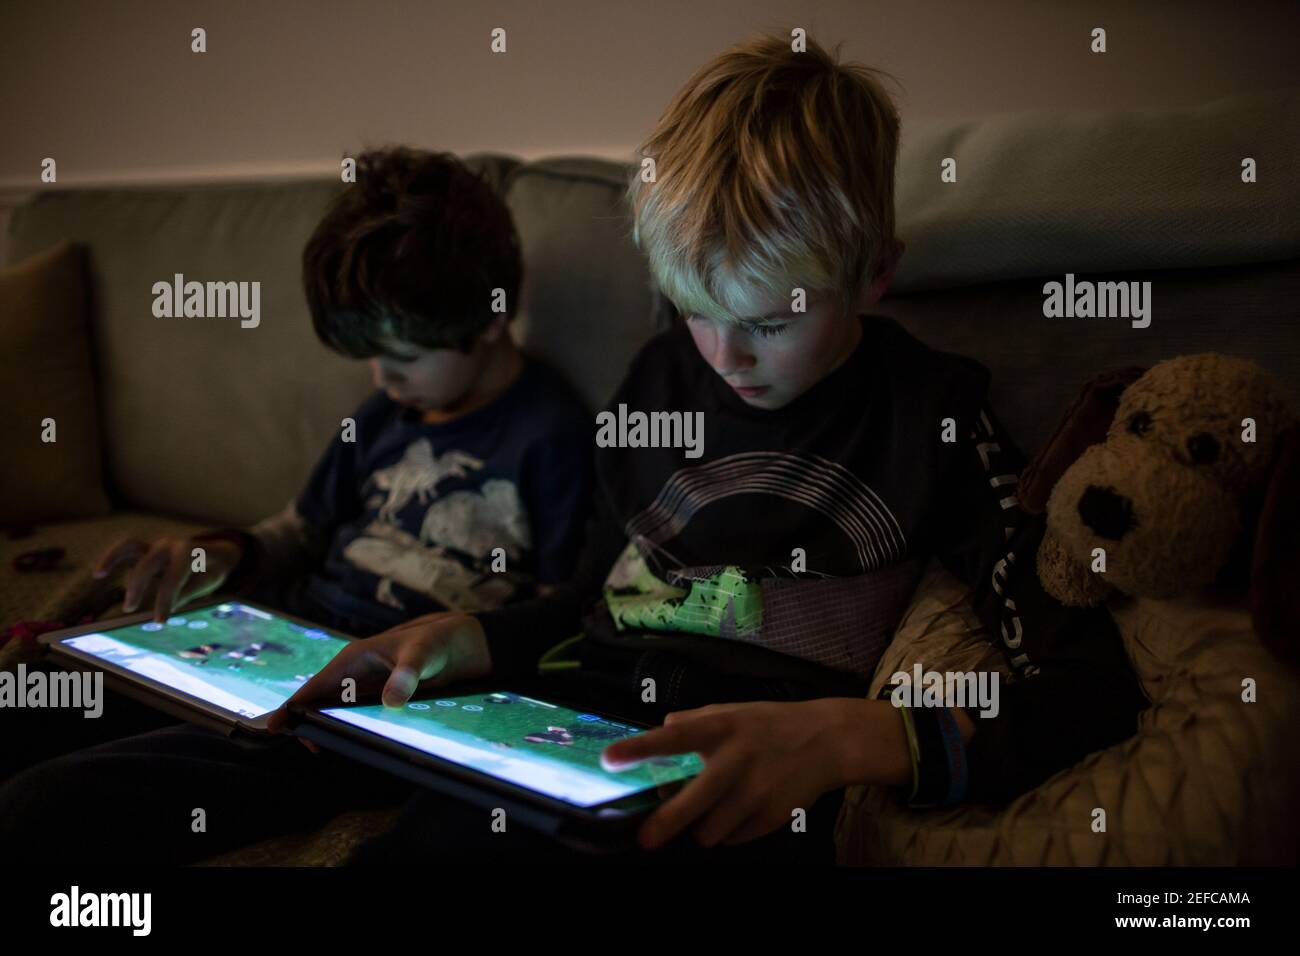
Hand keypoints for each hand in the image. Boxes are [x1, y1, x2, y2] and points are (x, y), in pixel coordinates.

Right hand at [94, 536, 242, 621]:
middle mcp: (171, 545)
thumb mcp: (208, 583)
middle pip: (149, 562)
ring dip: (114, 560)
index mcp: (191, 552)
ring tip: (99, 575)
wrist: (218, 553)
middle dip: (138, 585)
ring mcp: (158, 545)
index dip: (165, 599)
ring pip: (131, 547)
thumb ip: (186, 593)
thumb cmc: (213, 570)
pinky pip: (127, 551)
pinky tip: (99, 573)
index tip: (160, 621)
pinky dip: (113, 558)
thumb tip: (167, 608)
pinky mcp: (148, 550)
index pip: (173, 576)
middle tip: (129, 610)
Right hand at [265, 612, 491, 734]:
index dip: (291, 707)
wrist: (459, 643)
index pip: (314, 686)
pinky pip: (355, 716)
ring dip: (327, 728)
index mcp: (353, 659)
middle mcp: (353, 673)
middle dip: (307, 723)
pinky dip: (347, 729)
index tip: (272, 728)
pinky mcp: (378, 698)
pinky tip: (351, 746)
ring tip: (324, 749)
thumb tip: (390, 701)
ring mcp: (364, 687)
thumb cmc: (436, 642)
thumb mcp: (424, 656)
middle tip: (312, 748)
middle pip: (319, 703)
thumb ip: (407, 675)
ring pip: (335, 712)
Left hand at [600, 698, 910, 849]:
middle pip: (694, 801)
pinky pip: (735, 838)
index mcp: (722, 726)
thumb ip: (695, 719)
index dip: (639, 748)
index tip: (609, 759)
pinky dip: (730, 832)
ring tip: (713, 811)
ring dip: (703, 828)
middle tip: (644, 838)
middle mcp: (738, 759)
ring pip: (711, 830)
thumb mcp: (733, 711)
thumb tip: (662, 728)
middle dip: (665, 824)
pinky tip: (742, 811)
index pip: (673, 737)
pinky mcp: (773, 817)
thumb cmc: (771, 725)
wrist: (829, 741)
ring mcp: (757, 791)